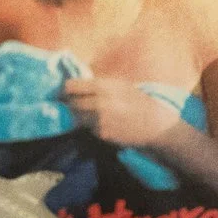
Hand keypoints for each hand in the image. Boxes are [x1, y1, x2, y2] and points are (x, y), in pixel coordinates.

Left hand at [59, 75, 182, 149]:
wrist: (153, 123)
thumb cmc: (137, 100)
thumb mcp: (119, 85)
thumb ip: (98, 84)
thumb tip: (78, 83)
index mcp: (102, 86)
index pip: (71, 86)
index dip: (65, 89)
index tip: (64, 92)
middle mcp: (98, 102)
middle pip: (71, 103)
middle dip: (69, 104)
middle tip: (69, 104)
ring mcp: (99, 120)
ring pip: (77, 118)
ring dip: (78, 116)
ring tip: (86, 113)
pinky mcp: (102, 134)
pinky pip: (88, 128)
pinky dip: (90, 126)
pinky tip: (101, 123)